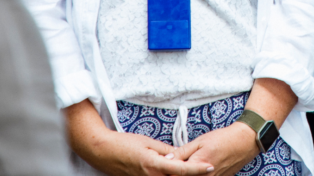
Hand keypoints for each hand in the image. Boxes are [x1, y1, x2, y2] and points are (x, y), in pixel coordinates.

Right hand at [64, 99, 212, 175]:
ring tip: (191, 167)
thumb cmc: (124, 143)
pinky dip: (169, 175)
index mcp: (154, 165)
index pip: (181, 169)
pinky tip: (174, 171)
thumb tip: (178, 156)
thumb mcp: (146, 141)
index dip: (197, 169)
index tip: (210, 166)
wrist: (103, 152)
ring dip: (180, 174)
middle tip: (203, 166)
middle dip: (190, 173)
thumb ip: (165, 150)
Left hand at [171, 123, 258, 175]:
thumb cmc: (221, 139)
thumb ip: (182, 152)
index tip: (161, 165)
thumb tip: (166, 159)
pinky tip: (194, 167)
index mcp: (197, 166)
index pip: (176, 174)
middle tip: (171, 166)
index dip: (167, 171)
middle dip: (175, 173)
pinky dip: (196, 174)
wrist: (242, 143)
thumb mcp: (198, 141)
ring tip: (185, 164)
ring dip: (186, 173)